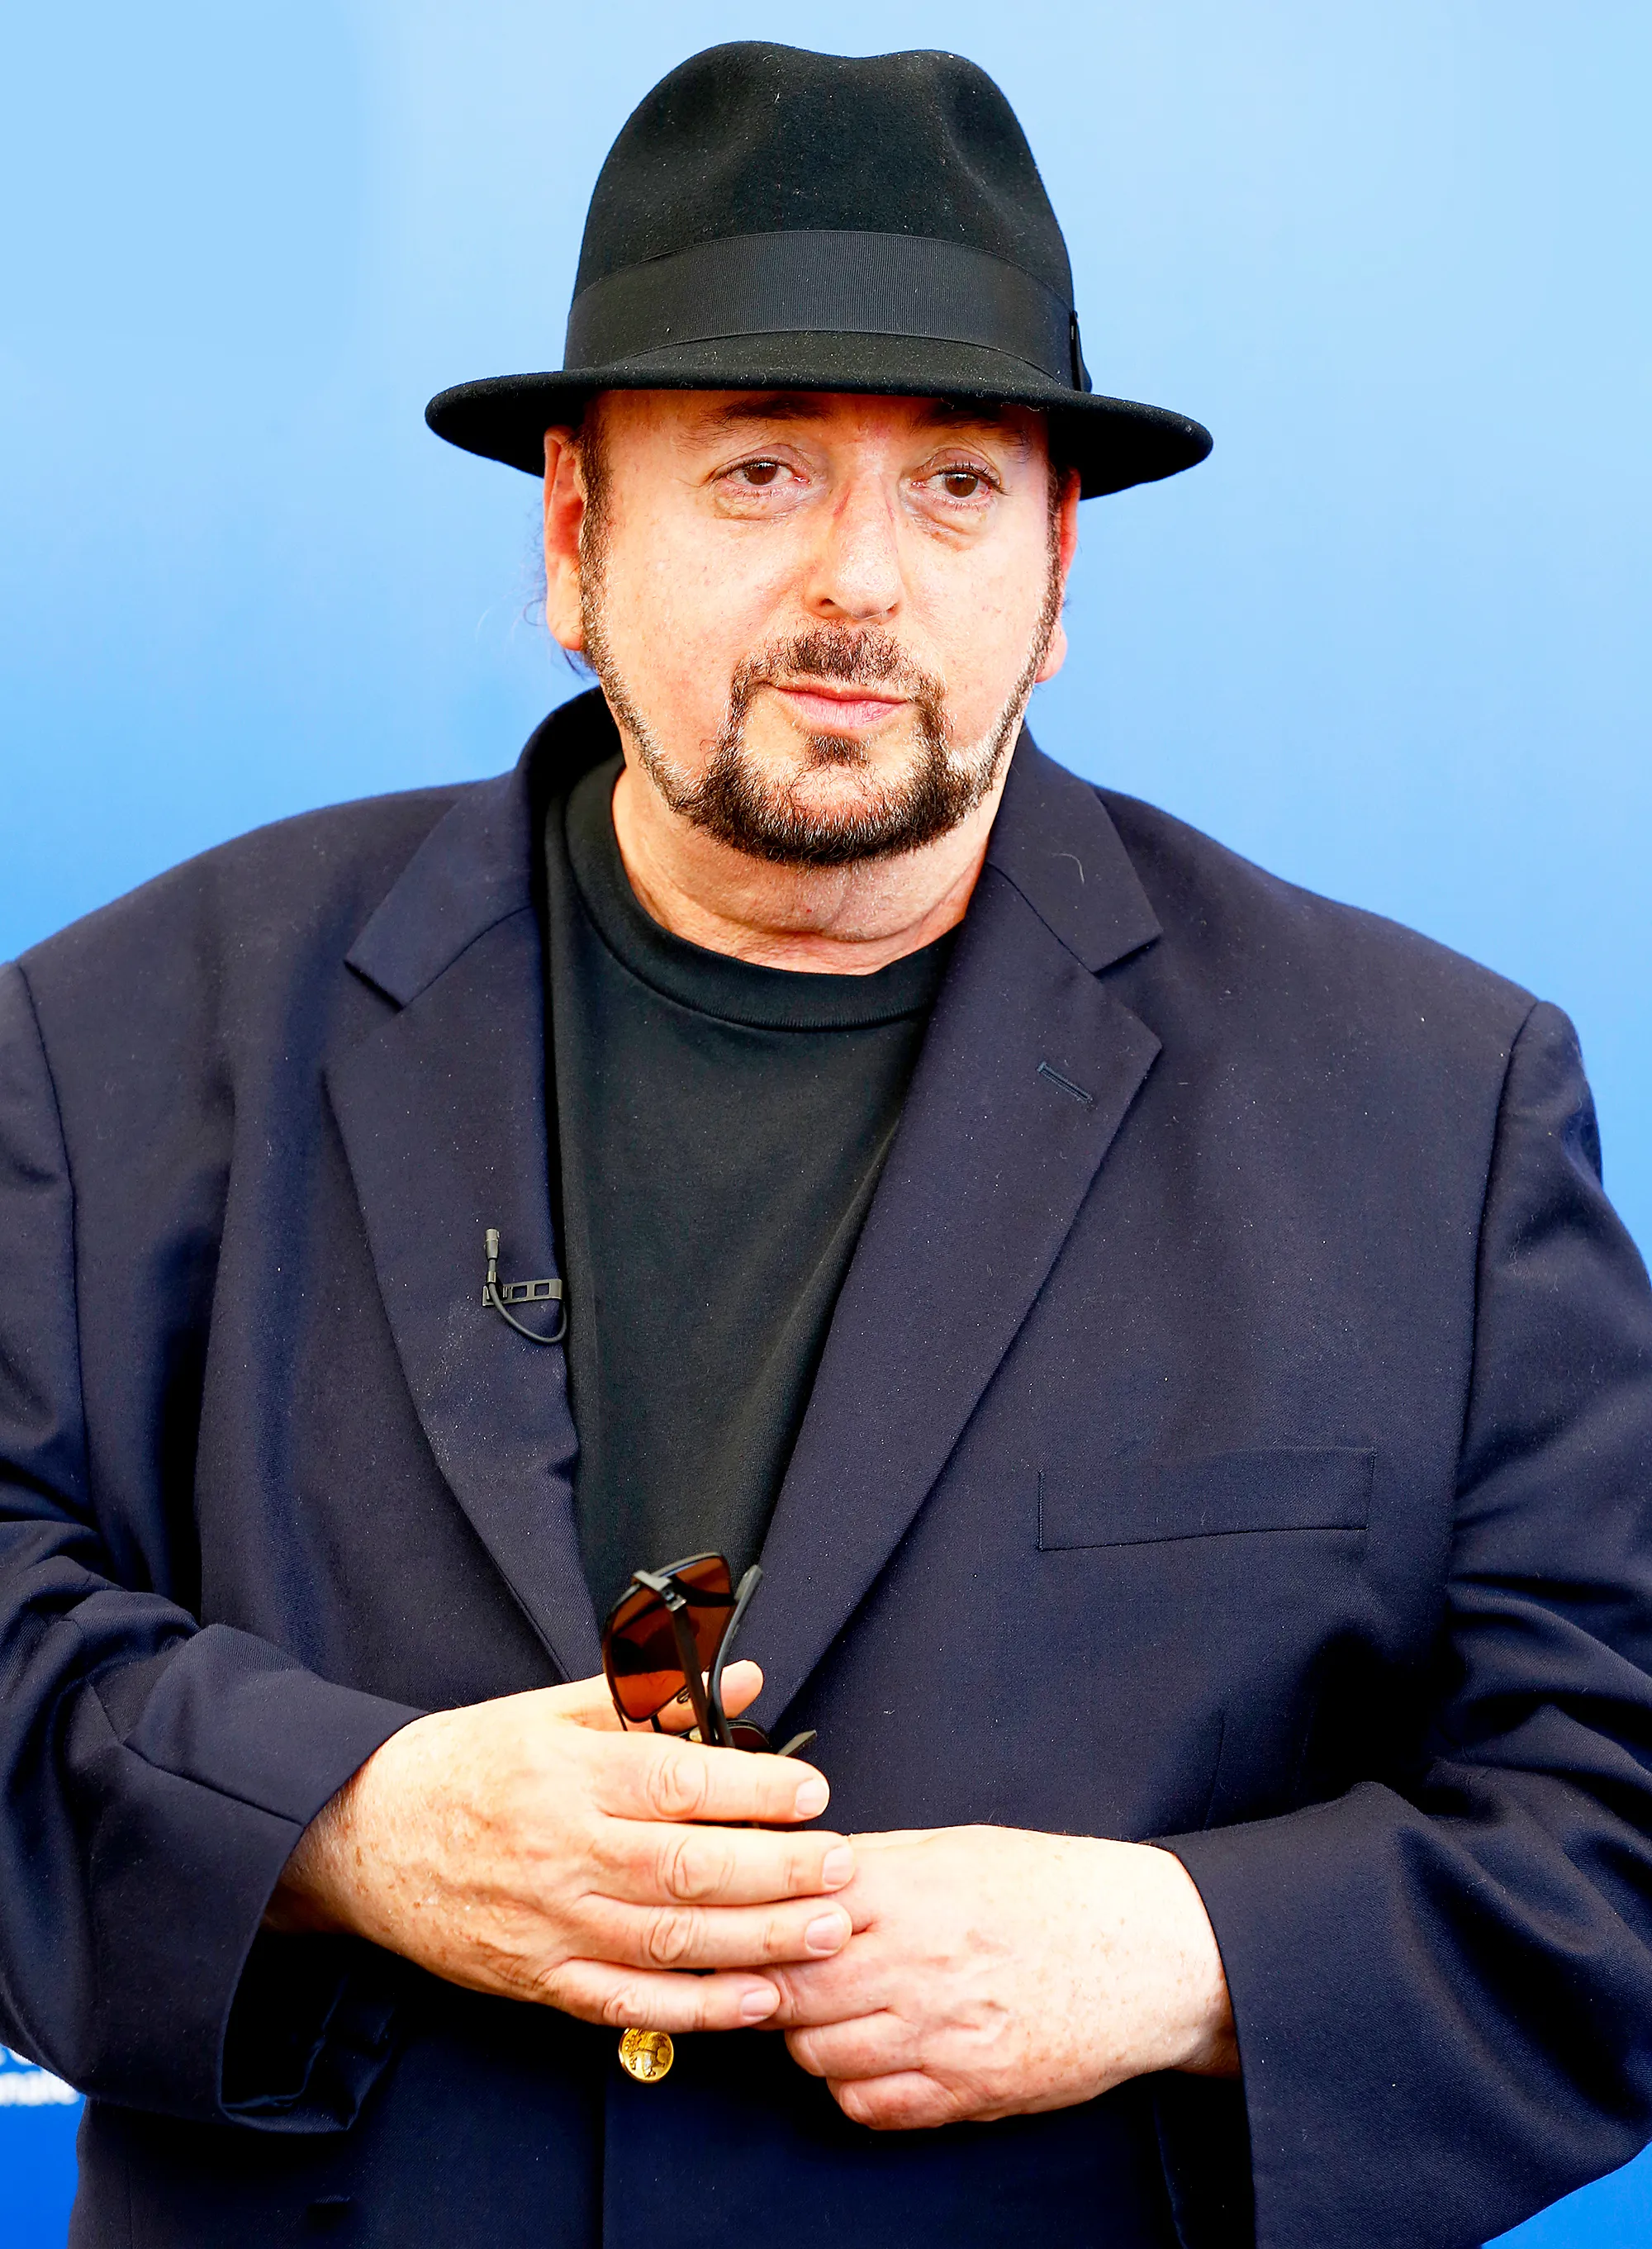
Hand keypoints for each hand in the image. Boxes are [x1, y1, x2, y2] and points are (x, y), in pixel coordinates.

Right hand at [266, 1664, 853, 2031]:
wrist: (363, 1836)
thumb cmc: (466, 1766)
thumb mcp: (549, 1711)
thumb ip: (651, 1698)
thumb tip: (743, 1680)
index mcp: (568, 1775)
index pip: (676, 1780)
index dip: (750, 1787)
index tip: (811, 1790)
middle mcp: (563, 1852)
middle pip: (686, 1867)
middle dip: (775, 1872)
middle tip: (842, 1867)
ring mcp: (552, 1924)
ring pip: (670, 1940)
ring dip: (757, 1941)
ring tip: (826, 1932)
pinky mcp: (541, 1980)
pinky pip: (630, 2004)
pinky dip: (697, 2009)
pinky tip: (756, 1999)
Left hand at [768, 1826, 1235, 2128]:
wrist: (1147, 1955)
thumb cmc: (1056, 1891)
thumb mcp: (960, 1846)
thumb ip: (876, 1861)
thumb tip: (801, 1868)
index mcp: (911, 1892)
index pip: (790, 1916)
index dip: (756, 1923)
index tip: (743, 1925)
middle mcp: (918, 1964)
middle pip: (789, 1992)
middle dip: (770, 1986)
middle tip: (774, 1974)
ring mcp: (940, 2035)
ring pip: (817, 2055)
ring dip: (809, 2037)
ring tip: (831, 2012)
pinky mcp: (966, 2092)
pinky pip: (869, 2107)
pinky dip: (854, 2087)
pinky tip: (872, 2055)